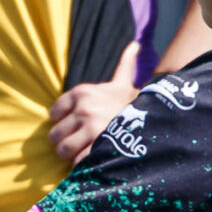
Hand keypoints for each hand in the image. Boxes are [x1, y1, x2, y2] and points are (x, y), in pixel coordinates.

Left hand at [46, 41, 140, 162]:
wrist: (156, 119)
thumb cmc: (134, 104)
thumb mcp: (123, 83)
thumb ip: (124, 64)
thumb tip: (134, 45)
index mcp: (82, 92)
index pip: (54, 112)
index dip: (63, 121)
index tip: (74, 124)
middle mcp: (84, 108)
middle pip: (55, 134)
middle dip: (64, 141)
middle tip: (77, 143)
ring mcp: (90, 128)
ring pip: (63, 149)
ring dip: (71, 155)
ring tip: (82, 154)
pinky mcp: (97, 148)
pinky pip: (78, 162)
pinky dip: (82, 166)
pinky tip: (92, 162)